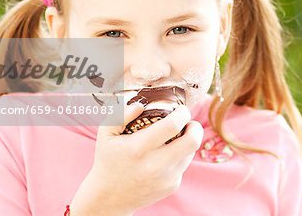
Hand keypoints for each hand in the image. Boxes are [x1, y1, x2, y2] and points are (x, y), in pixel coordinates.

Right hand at [70, 101, 203, 214]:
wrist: (110, 197)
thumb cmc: (108, 159)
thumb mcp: (106, 133)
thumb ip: (122, 114)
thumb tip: (141, 104)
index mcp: (138, 148)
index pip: (171, 126)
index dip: (182, 114)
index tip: (181, 109)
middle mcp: (155, 165)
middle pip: (192, 141)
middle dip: (195, 127)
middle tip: (188, 122)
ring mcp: (166, 178)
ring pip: (190, 152)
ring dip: (187, 140)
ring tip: (175, 136)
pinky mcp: (172, 186)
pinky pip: (184, 164)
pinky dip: (179, 155)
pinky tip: (165, 154)